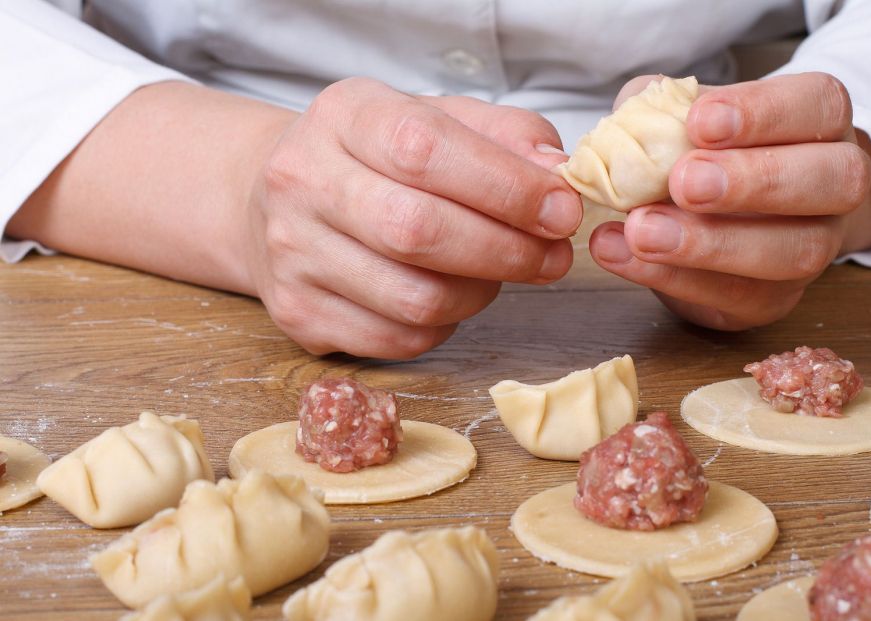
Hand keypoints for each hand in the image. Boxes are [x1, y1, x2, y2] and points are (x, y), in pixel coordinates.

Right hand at [245, 77, 580, 357]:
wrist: (276, 199)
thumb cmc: (375, 159)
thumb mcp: (436, 119)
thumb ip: (503, 136)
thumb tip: (556, 174)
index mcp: (345, 116)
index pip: (426, 150)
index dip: (506, 187)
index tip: (561, 210)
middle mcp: (303, 181)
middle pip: (418, 232)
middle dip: (507, 251)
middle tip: (554, 256)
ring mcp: (292, 254)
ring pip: (415, 299)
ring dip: (481, 293)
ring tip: (499, 272)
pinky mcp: (298, 313)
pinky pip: (399, 340)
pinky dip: (445, 325)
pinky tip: (451, 296)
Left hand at [589, 72, 870, 329]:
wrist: (707, 218)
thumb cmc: (699, 151)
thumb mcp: (673, 115)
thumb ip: (657, 110)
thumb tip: (632, 125)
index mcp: (819, 121)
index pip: (819, 105)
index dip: (764, 112)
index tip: (700, 121)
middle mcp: (834, 185)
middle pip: (835, 181)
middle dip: (754, 181)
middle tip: (684, 182)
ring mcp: (813, 246)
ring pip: (794, 252)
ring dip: (711, 244)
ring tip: (642, 231)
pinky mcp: (774, 300)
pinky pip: (737, 296)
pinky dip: (671, 277)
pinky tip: (620, 254)